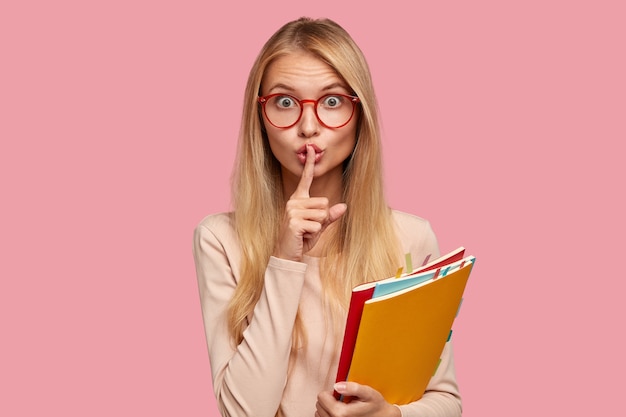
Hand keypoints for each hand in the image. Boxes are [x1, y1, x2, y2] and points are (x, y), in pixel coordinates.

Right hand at [273, 144, 346, 261]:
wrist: (287, 253)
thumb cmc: (302, 238)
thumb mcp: (319, 226)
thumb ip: (330, 216)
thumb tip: (343, 206)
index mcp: (298, 199)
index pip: (305, 178)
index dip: (309, 163)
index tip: (311, 148)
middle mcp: (293, 202)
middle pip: (324, 202)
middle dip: (322, 218)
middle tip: (308, 227)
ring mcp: (292, 211)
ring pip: (322, 214)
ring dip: (318, 227)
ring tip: (305, 232)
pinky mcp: (294, 222)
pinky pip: (317, 225)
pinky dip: (314, 234)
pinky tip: (302, 236)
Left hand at [315, 382, 400, 416]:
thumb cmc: (376, 406)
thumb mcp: (368, 393)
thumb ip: (353, 388)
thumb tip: (337, 386)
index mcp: (341, 413)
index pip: (321, 397)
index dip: (330, 392)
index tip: (340, 394)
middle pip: (319, 405)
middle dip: (328, 400)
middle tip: (342, 400)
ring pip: (319, 414)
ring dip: (328, 408)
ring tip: (342, 407)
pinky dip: (329, 415)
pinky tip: (340, 413)